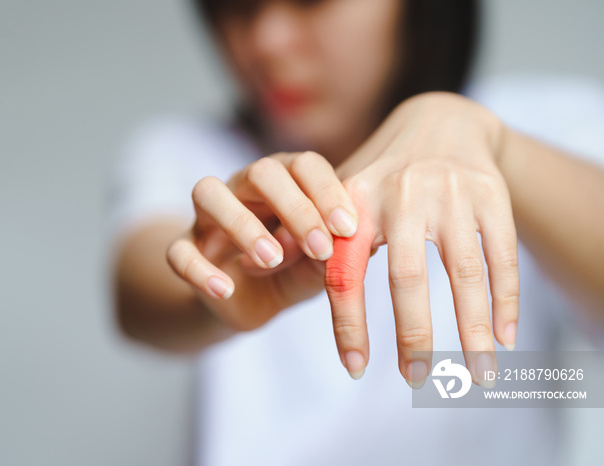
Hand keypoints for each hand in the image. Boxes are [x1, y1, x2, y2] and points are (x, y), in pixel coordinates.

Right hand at [167, 152, 358, 333]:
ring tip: (271, 259)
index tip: (348, 229)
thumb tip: (368, 238)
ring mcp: (208, 216)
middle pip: (260, 170)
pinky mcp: (184, 249)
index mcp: (284, 182)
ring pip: (208, 192)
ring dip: (242, 224)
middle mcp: (243, 187)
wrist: (245, 301)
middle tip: (319, 247)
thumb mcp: (319, 265)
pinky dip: (200, 270)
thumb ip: (336, 251)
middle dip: (294, 207)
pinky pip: (178, 251)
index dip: (327, 191)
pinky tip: (226, 289)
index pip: (304, 165)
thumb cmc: (290, 271)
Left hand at [326, 92, 518, 386]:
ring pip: (463, 273)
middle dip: (412, 335)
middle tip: (416, 379)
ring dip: (470, 331)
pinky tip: (505, 338)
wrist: (441, 120)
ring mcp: (450, 193)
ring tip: (475, 377)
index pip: (344, 271)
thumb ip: (315, 233)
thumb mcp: (343, 195)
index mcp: (355, 201)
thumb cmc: (383, 174)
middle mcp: (402, 195)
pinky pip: (500, 257)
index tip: (354, 369)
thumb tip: (273, 265)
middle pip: (406, 277)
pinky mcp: (491, 194)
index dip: (347, 323)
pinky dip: (506, 301)